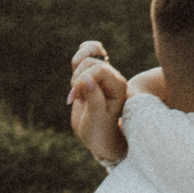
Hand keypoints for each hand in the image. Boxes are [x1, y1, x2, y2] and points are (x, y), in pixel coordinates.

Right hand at [69, 42, 129, 169]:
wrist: (99, 139)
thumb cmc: (100, 132)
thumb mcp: (96, 120)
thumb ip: (94, 100)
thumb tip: (86, 79)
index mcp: (118, 87)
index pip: (100, 69)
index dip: (83, 80)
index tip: (76, 97)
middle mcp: (113, 79)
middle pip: (91, 63)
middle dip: (78, 79)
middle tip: (77, 98)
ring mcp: (103, 76)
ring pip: (85, 58)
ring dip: (75, 74)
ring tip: (77, 93)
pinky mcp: (93, 75)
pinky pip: (87, 54)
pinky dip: (81, 53)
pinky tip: (78, 59)